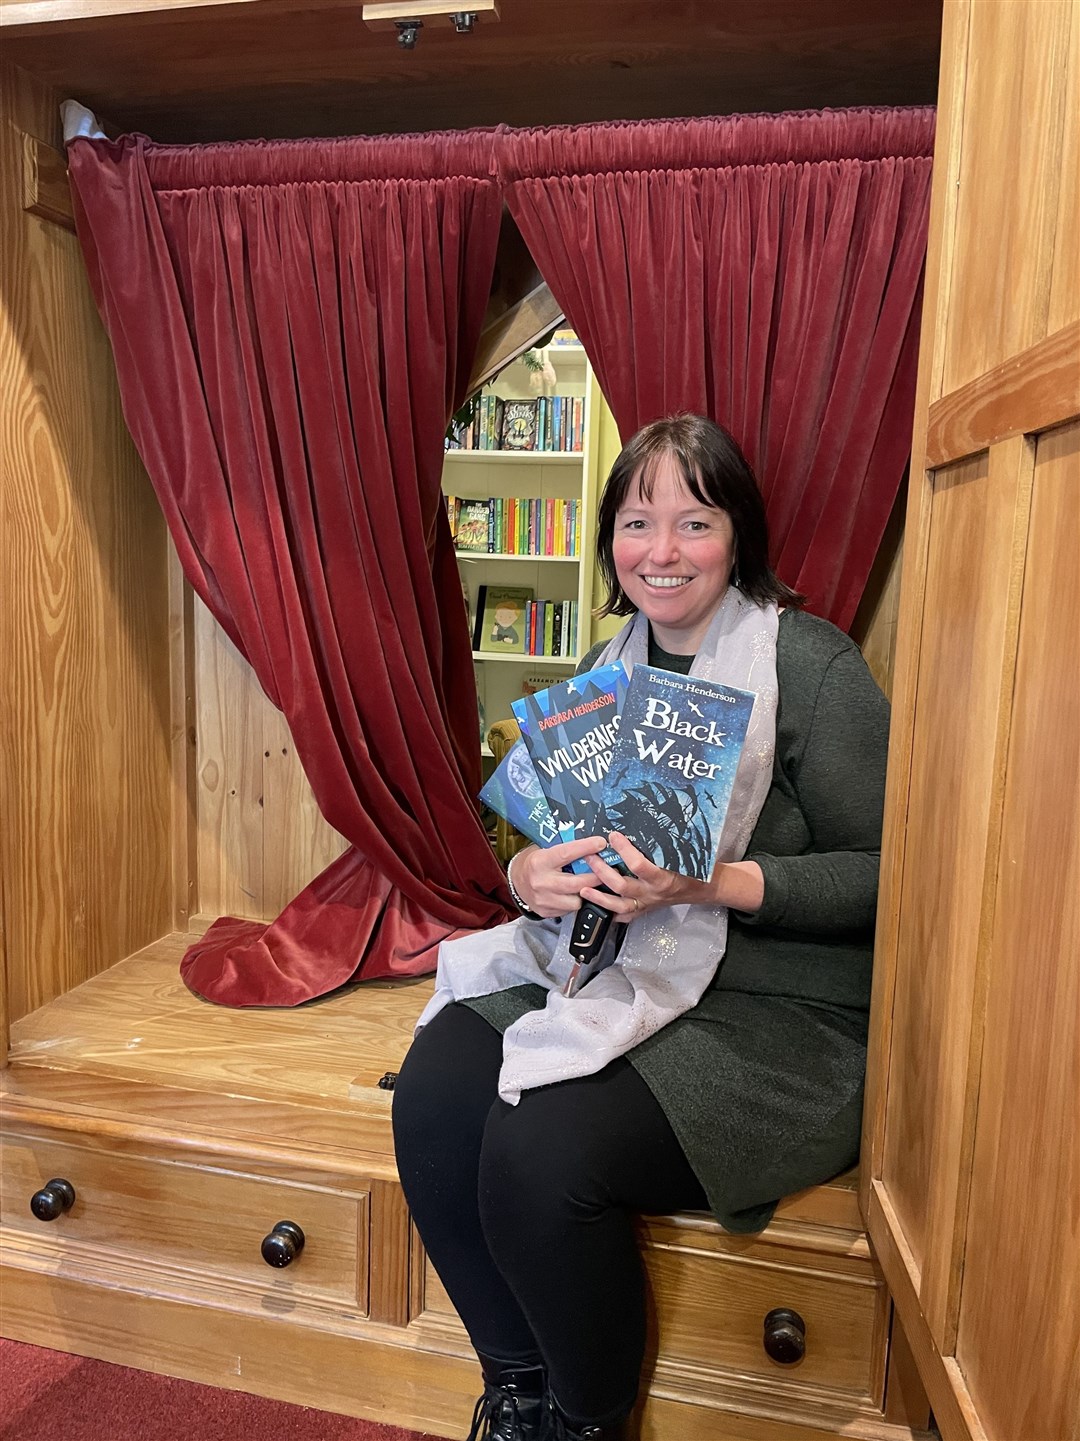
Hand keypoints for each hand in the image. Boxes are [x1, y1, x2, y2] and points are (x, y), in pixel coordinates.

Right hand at [509, 836, 609, 918]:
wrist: (517, 881)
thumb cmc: (536, 863)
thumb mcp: (545, 850)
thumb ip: (566, 849)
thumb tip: (591, 843)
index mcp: (540, 862)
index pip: (566, 853)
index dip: (586, 848)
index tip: (601, 843)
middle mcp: (541, 882)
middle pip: (576, 882)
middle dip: (596, 877)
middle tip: (609, 870)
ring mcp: (543, 899)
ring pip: (576, 900)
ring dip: (586, 892)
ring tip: (589, 884)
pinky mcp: (546, 911)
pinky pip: (569, 909)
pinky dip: (575, 901)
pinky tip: (575, 893)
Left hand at [579, 831, 696, 918]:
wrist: (704, 889)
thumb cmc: (694, 868)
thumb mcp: (680, 853)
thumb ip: (660, 845)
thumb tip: (639, 823)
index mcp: (662, 878)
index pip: (638, 865)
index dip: (624, 850)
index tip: (613, 836)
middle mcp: (652, 893)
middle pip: (622, 885)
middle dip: (602, 871)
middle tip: (590, 857)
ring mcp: (647, 904)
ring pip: (618, 905)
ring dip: (599, 896)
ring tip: (583, 888)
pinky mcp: (644, 910)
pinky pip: (624, 916)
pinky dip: (609, 911)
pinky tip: (596, 905)